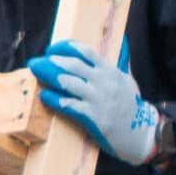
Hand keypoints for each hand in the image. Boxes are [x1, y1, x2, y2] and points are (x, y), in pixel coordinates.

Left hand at [28, 39, 158, 164]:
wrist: (140, 133)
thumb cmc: (130, 105)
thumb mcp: (127, 80)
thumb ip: (119, 62)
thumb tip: (122, 42)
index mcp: (110, 71)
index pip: (85, 51)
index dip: (65, 48)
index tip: (51, 49)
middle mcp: (104, 82)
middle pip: (73, 65)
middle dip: (51, 61)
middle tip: (35, 62)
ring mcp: (99, 100)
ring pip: (68, 83)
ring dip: (48, 76)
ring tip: (35, 73)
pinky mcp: (94, 117)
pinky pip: (70, 105)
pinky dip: (54, 99)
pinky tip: (44, 95)